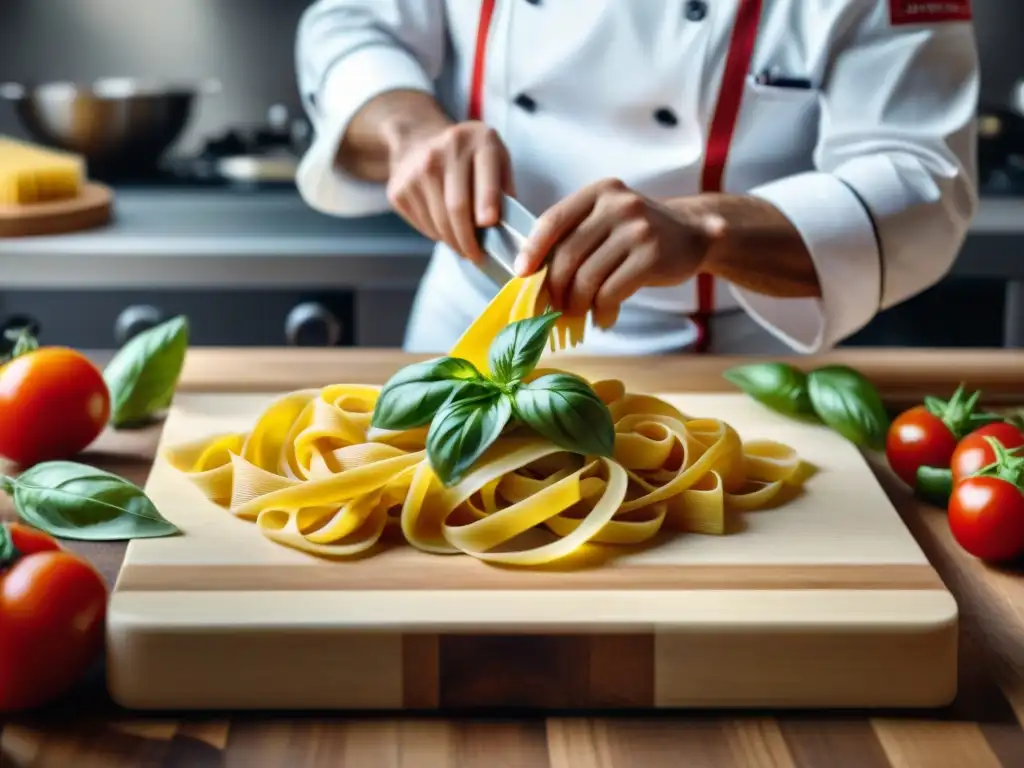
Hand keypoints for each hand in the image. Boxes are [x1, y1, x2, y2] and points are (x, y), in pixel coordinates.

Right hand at [385, 120, 513, 262]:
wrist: (417, 142)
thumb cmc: (469, 157)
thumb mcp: (496, 157)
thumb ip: (505, 187)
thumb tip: (508, 227)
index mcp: (477, 142)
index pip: (482, 177)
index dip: (486, 203)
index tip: (490, 224)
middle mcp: (443, 152)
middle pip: (457, 207)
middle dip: (470, 240)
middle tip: (478, 257)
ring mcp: (416, 171)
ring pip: (439, 222)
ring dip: (454, 243)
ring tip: (465, 248)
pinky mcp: (399, 190)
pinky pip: (424, 225)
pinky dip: (438, 235)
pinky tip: (446, 230)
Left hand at [515, 179, 725, 327]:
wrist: (692, 234)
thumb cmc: (637, 234)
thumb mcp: (606, 219)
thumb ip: (574, 235)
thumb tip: (532, 275)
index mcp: (598, 192)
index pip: (553, 219)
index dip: (532, 250)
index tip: (520, 274)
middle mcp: (617, 205)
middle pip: (568, 254)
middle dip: (555, 288)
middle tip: (552, 309)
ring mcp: (637, 229)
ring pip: (588, 277)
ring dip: (577, 305)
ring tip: (578, 316)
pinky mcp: (652, 255)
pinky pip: (612, 291)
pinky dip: (602, 311)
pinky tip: (604, 317)